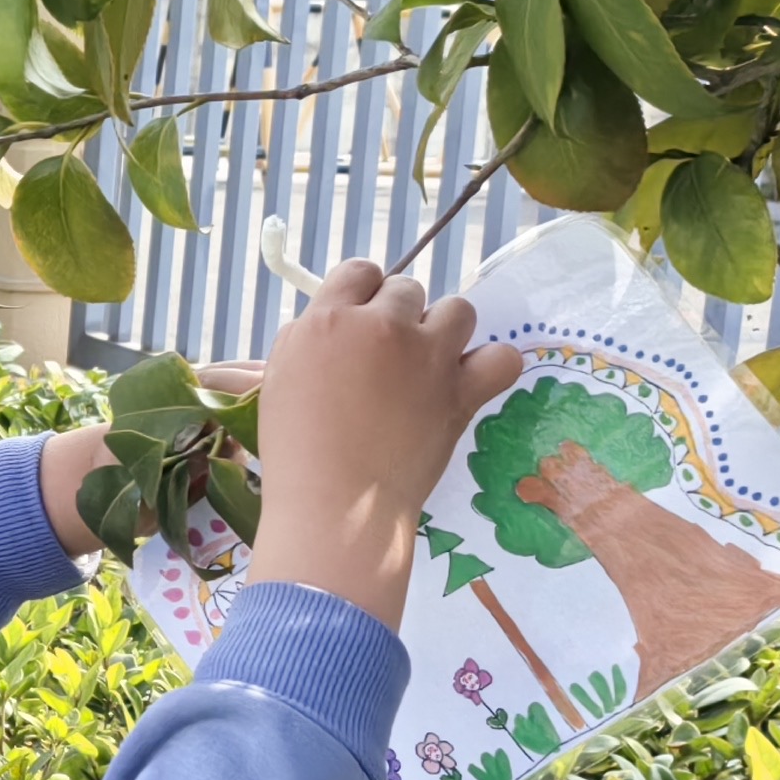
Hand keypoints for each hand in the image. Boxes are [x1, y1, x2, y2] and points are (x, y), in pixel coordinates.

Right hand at [242, 263, 521, 618]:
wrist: (335, 509)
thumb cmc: (293, 453)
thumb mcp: (278, 382)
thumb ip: (304, 342)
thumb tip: (319, 326)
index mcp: (328, 319)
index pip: (360, 270)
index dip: (365, 297)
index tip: (361, 329)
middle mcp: (381, 325)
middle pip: (408, 290)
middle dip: (402, 320)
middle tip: (389, 363)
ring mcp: (426, 356)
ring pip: (459, 311)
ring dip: (447, 334)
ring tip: (431, 370)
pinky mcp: (461, 392)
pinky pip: (501, 357)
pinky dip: (491, 369)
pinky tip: (471, 384)